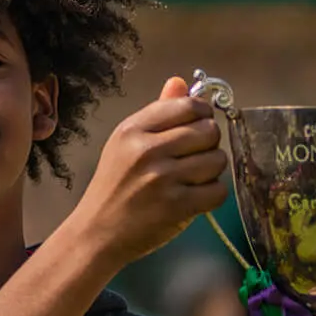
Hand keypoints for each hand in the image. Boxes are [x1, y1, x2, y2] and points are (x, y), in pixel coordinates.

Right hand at [65, 77, 230, 267]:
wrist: (97, 233)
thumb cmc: (113, 186)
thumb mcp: (125, 143)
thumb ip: (157, 113)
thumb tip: (180, 82)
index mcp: (133, 130)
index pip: (188, 106)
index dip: (203, 114)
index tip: (200, 125)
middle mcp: (147, 150)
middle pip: (208, 131)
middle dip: (210, 143)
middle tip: (197, 155)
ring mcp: (163, 179)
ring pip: (217, 160)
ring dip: (213, 170)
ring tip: (195, 177)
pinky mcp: (177, 206)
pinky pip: (218, 191)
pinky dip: (213, 194)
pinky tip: (197, 196)